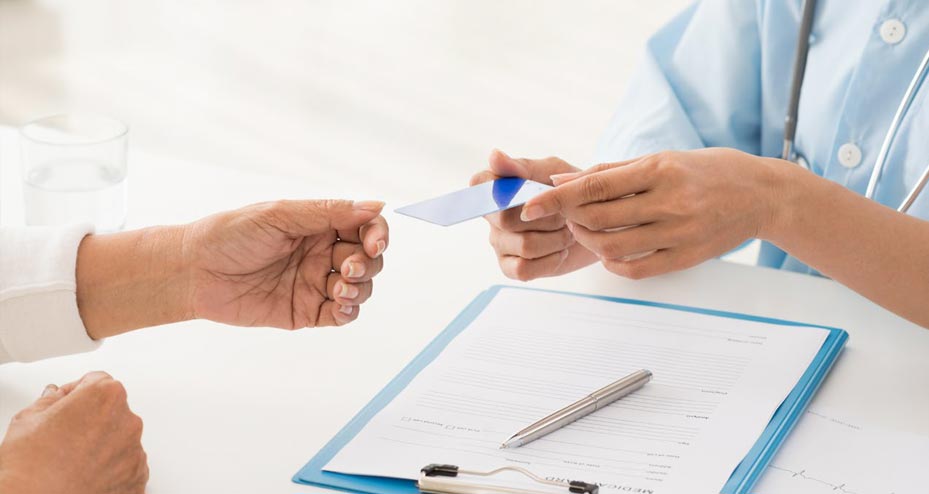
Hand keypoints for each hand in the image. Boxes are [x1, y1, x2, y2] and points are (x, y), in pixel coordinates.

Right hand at [0, 372, 146, 493]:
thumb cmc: (28, 465)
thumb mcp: (28, 418)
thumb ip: (50, 399)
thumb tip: (57, 395)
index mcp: (106, 396)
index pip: (97, 382)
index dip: (76, 394)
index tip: (65, 406)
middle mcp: (129, 421)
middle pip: (112, 411)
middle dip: (92, 420)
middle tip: (65, 438)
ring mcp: (135, 452)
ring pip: (121, 440)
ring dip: (103, 446)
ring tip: (73, 462)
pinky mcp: (138, 479)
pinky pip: (127, 467)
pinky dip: (112, 471)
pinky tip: (86, 476)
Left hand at [184, 199, 388, 327]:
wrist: (194, 272)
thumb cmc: (229, 235)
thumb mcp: (280, 215)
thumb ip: (329, 212)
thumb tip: (375, 205)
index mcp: (318, 225)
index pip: (365, 227)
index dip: (378, 234)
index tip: (375, 244)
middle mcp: (321, 253)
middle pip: (368, 260)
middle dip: (366, 264)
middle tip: (346, 268)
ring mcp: (315, 283)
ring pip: (360, 288)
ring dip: (359, 289)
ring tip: (338, 288)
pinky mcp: (306, 311)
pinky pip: (341, 315)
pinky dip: (348, 311)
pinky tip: (338, 305)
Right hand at [470, 150, 598, 280]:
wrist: (595, 222)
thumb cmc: (569, 192)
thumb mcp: (551, 171)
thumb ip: (521, 167)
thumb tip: (494, 155)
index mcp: (497, 188)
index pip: (479, 185)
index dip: (499, 189)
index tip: (527, 191)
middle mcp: (492, 217)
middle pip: (507, 219)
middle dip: (547, 217)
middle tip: (564, 214)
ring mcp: (500, 243)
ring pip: (524, 245)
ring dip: (555, 240)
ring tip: (567, 233)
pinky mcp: (510, 267)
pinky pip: (523, 269)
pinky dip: (549, 261)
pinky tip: (560, 252)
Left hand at [521, 148, 782, 278]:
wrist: (763, 195)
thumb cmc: (707, 171)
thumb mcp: (661, 158)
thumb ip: (611, 172)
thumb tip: (562, 181)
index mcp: (659, 170)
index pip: (595, 186)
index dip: (558, 198)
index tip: (530, 205)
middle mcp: (669, 201)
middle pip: (598, 218)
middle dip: (571, 219)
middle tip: (566, 215)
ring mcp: (679, 232)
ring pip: (612, 246)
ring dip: (588, 241)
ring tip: (586, 230)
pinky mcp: (686, 257)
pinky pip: (635, 268)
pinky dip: (612, 262)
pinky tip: (609, 251)